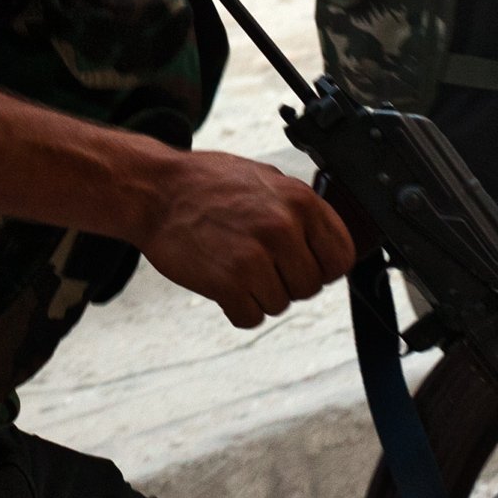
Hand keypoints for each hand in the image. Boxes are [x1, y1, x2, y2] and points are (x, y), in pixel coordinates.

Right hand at [137, 150, 356, 328]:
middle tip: (260, 266)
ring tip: (235, 268)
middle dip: (287, 282)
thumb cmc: (208, 184)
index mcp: (300, 201)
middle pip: (310, 286)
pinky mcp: (228, 283)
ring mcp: (256, 257)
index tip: (305, 266)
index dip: (323, 267)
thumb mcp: (266, 180)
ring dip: (259, 295)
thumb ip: (300, 209)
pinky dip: (237, 308)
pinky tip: (223, 285)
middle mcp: (283, 228)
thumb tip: (328, 240)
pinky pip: (250, 317)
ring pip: (280, 304)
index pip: (341, 256)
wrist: (155, 192)